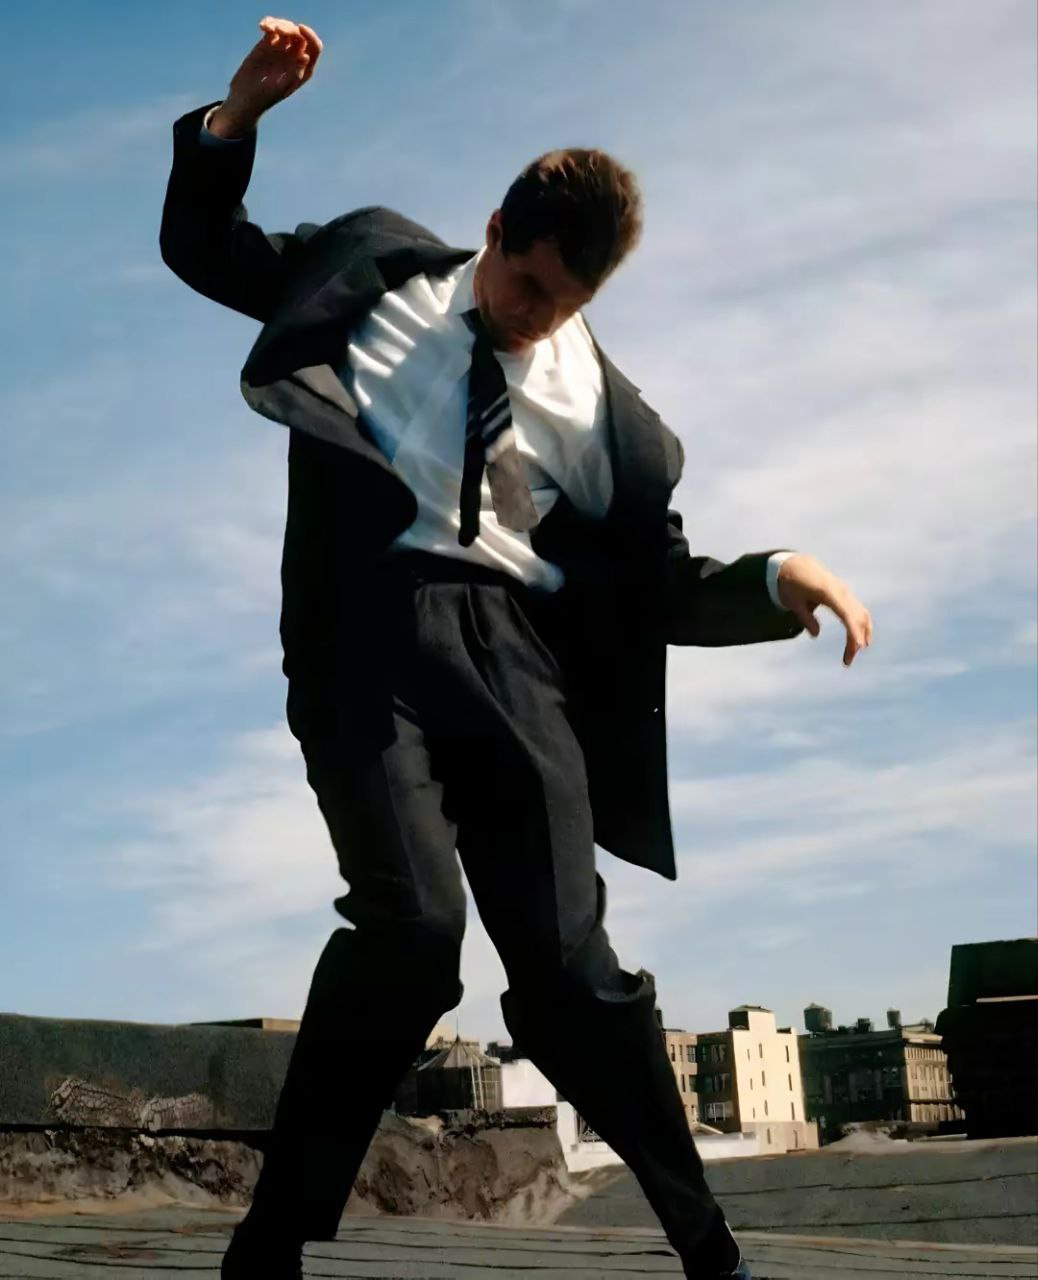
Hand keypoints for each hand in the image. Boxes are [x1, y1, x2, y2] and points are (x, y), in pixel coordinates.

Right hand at [213, 16, 322, 133]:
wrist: (246, 97)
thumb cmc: (265, 97)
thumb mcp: (281, 87)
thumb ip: (294, 73)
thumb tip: (306, 56)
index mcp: (304, 69)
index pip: (314, 47)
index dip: (309, 35)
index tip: (300, 28)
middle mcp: (295, 57)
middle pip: (299, 35)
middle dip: (290, 29)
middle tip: (278, 30)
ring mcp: (281, 50)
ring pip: (286, 28)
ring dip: (279, 23)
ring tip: (267, 28)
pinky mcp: (267, 44)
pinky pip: (272, 28)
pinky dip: (269, 23)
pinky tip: (262, 27)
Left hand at [777, 553, 872, 666]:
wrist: (795, 565)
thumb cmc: (790, 584)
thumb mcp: (793, 601)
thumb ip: (805, 617)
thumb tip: (815, 634)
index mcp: (827, 591)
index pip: (846, 614)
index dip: (853, 631)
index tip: (858, 647)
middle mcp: (840, 591)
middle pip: (856, 617)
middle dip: (856, 640)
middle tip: (847, 662)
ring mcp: (844, 592)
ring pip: (861, 614)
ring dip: (861, 634)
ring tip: (853, 654)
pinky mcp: (845, 594)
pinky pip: (859, 610)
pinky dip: (861, 625)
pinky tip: (861, 640)